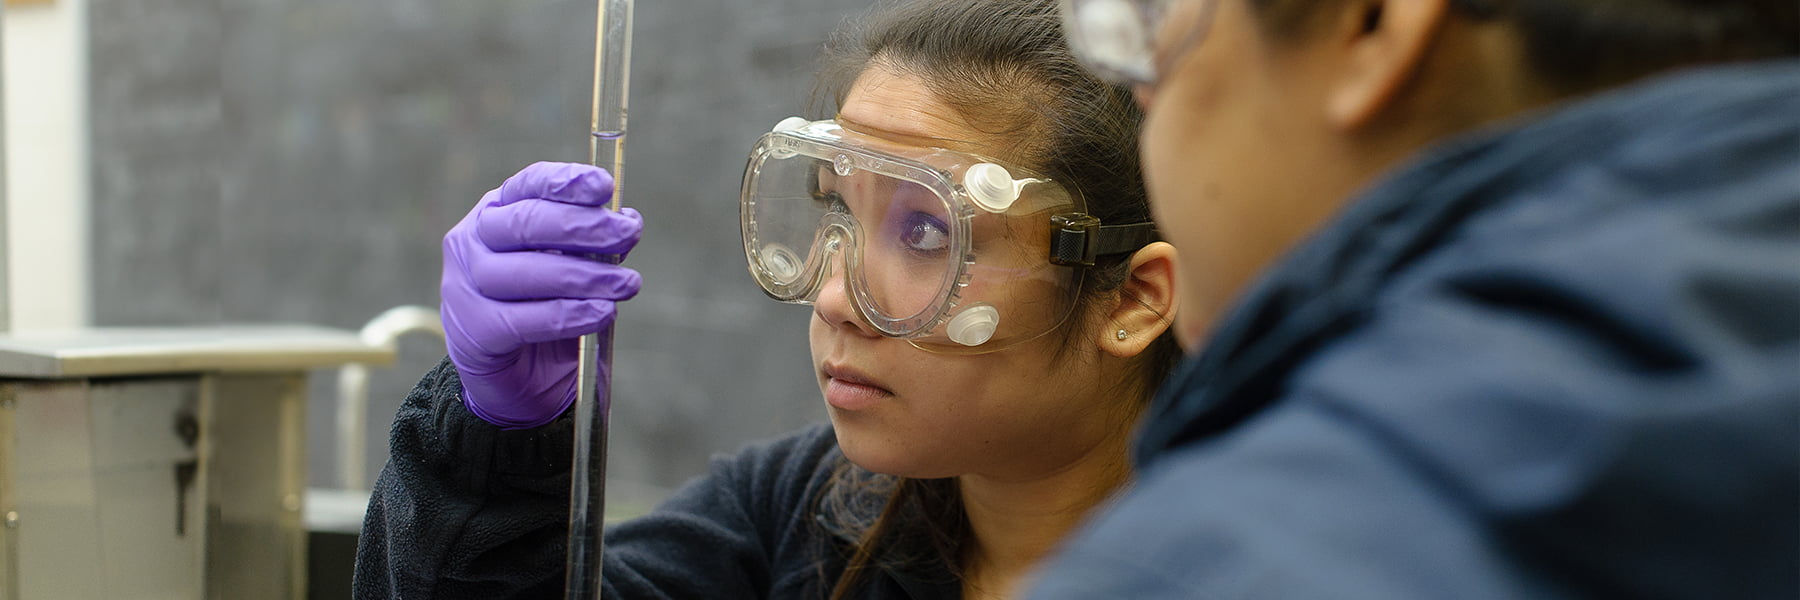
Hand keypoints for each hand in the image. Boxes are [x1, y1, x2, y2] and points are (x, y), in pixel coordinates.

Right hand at [441, 162, 642, 428]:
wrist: (517, 381)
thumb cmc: (547, 310)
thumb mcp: (572, 268)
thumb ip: (592, 245)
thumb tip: (626, 221)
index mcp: (496, 214)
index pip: (528, 185)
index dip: (566, 182)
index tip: (605, 185)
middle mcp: (472, 243)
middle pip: (526, 223)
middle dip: (584, 225)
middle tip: (629, 232)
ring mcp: (465, 287)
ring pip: (527, 272)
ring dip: (586, 275)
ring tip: (627, 283)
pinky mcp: (473, 333)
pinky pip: (525, 320)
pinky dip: (570, 315)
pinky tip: (603, 312)